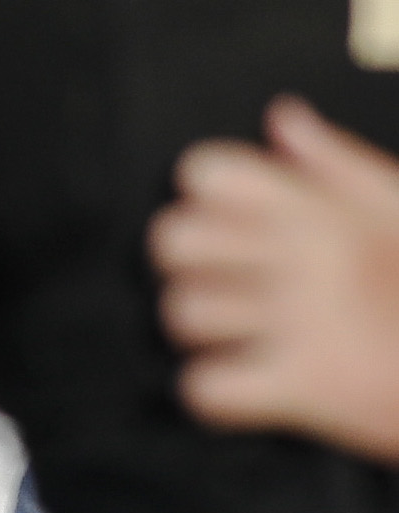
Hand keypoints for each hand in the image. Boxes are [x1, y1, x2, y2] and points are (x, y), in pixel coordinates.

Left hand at [152, 95, 398, 462]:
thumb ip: (338, 162)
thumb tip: (284, 118)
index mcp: (328, 208)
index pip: (207, 173)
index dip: (205, 201)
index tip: (229, 228)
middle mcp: (310, 255)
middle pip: (174, 239)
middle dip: (192, 265)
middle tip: (227, 286)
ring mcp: (307, 320)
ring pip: (184, 312)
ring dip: (206, 332)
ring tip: (242, 337)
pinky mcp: (311, 386)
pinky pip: (207, 387)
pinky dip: (219, 394)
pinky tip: (250, 385)